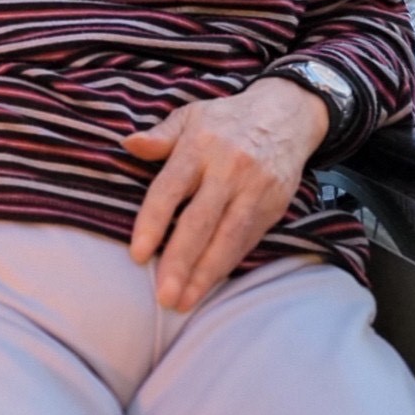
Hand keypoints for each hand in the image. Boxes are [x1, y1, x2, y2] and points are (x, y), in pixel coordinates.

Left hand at [125, 79, 329, 311]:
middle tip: (163, 295)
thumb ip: (159, 135)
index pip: (170, 189)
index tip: (137, 254)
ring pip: (227, 238)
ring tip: (183, 300)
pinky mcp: (274, 205)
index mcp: (200, 146)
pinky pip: (247, 240)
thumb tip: (128, 145)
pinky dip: (227, 264)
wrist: (285, 113)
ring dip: (205, 274)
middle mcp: (228, 169)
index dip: (153, 223)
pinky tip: (209, 283)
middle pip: (200, 222)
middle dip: (180, 262)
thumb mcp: (190, 116)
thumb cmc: (226, 119)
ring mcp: (254, 189)